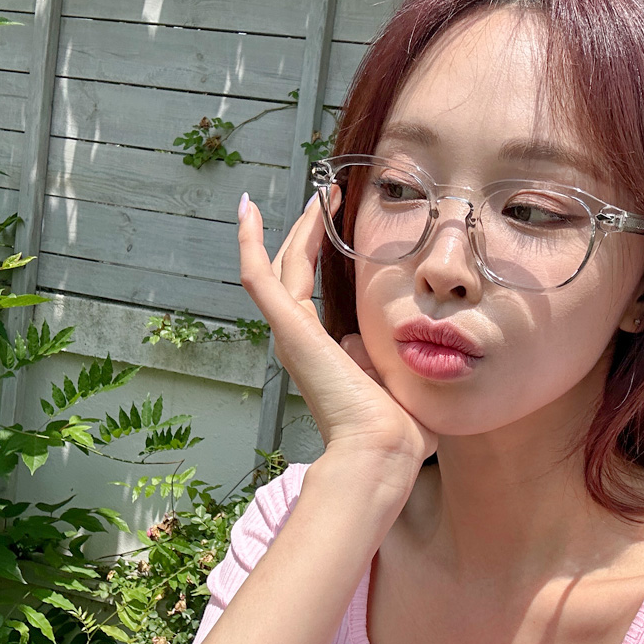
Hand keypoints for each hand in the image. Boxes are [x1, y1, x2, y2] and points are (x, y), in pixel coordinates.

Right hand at [237, 190, 437, 470]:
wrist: (383, 449)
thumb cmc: (396, 429)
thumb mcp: (389, 382)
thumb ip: (374, 360)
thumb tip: (360, 339)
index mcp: (322, 353)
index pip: (311, 293)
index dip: (319, 254)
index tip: (335, 224)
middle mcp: (300, 341)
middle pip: (294, 272)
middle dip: (308, 231)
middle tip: (326, 195)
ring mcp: (292, 334)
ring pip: (282, 267)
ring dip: (296, 227)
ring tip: (316, 194)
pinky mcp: (290, 329)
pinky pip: (260, 277)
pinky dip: (249, 243)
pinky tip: (247, 209)